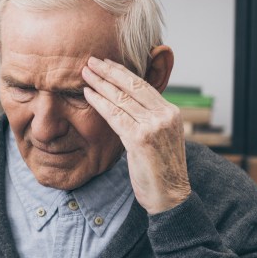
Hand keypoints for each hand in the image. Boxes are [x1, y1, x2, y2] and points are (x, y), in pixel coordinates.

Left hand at [81, 57, 190, 214]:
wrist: (170, 196)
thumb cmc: (159, 171)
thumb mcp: (158, 139)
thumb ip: (147, 121)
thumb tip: (128, 107)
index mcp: (171, 112)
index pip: (144, 86)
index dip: (123, 73)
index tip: (107, 63)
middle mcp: (165, 115)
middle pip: (133, 86)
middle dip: (110, 71)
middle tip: (91, 60)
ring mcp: (154, 126)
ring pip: (122, 98)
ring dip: (101, 83)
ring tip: (85, 72)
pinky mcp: (141, 139)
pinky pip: (115, 115)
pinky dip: (99, 102)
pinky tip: (87, 94)